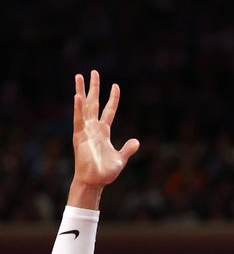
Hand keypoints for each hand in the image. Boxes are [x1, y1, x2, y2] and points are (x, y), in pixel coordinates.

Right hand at [72, 70, 139, 188]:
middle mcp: (94, 128)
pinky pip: (78, 120)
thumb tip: (136, 141)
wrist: (95, 182)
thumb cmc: (105, 172)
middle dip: (94, 88)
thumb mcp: (121, 158)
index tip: (115, 85)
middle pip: (94, 103)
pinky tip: (77, 96)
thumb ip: (128, 149)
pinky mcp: (79, 136)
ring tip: (79, 76)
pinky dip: (78, 108)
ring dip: (81, 91)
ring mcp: (85, 131)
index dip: (113, 98)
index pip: (109, 110)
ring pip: (84, 106)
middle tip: (93, 72)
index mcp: (104, 132)